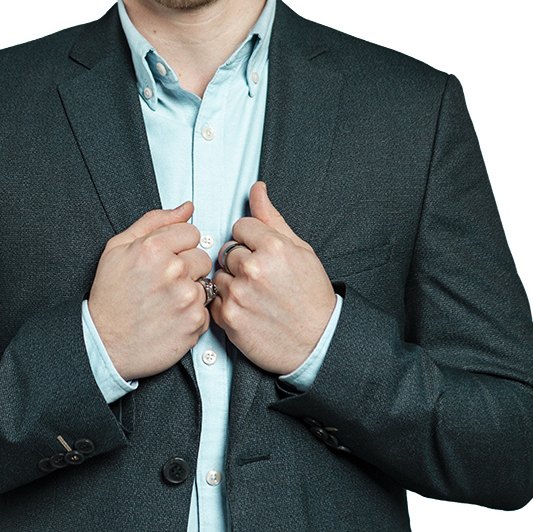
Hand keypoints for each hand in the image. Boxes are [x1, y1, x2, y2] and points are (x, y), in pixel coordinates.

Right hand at [88, 202, 212, 379]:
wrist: (105, 343)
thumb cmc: (109, 297)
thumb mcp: (118, 247)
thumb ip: (155, 221)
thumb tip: (187, 208)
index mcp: (154, 248)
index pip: (192, 232)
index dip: (178, 246)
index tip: (165, 259)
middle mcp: (173, 271)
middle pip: (202, 257)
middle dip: (186, 268)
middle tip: (162, 283)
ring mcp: (186, 298)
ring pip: (206, 283)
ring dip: (189, 291)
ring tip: (165, 301)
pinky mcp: (195, 322)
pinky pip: (206, 309)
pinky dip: (191, 314)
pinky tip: (170, 317)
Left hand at [209, 182, 336, 374]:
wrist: (318, 342)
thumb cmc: (312, 297)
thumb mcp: (300, 250)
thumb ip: (272, 218)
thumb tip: (257, 189)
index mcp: (274, 247)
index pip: (240, 226)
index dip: (251, 240)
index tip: (262, 254)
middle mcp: (254, 269)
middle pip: (227, 250)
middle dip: (241, 262)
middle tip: (262, 279)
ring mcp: (239, 294)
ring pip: (219, 274)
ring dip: (232, 283)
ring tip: (256, 296)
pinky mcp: (229, 318)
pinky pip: (214, 299)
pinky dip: (227, 305)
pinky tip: (248, 310)